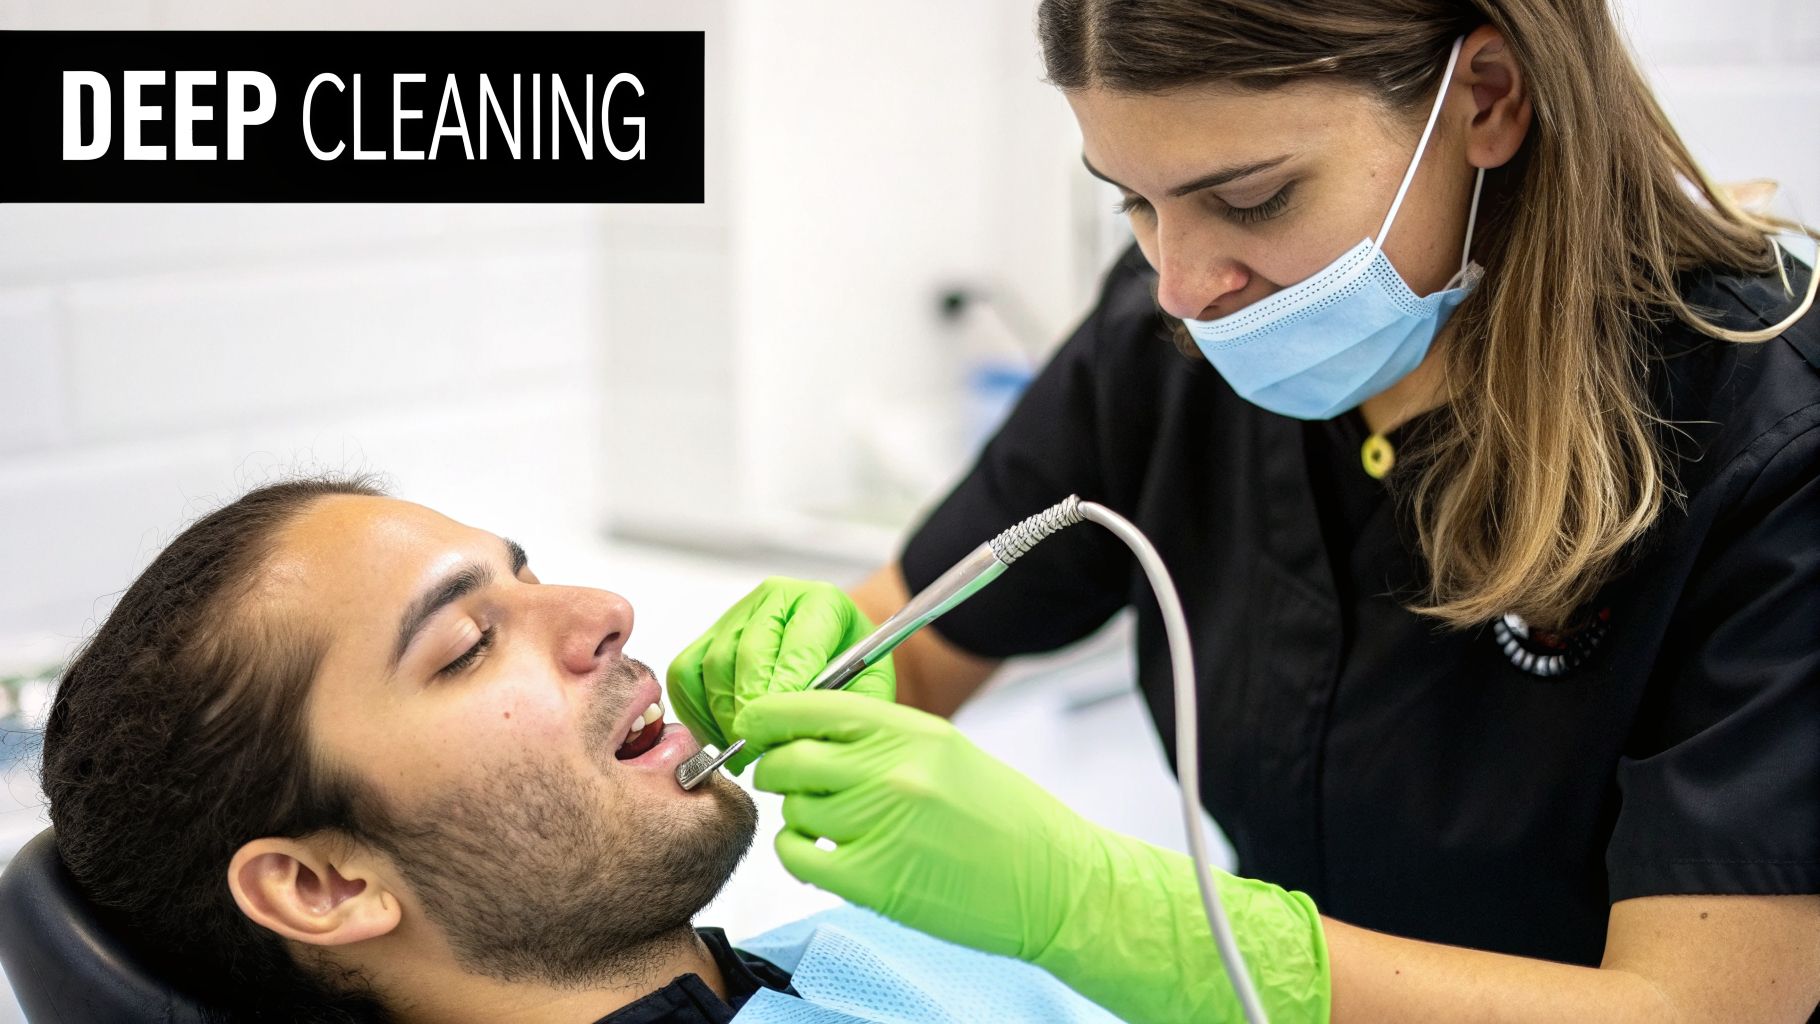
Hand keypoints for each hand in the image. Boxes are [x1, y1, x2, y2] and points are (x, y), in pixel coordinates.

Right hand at [666, 577, 894, 773]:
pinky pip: (686, 673)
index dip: (785, 691)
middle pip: (747, 654)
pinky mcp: (709, 635)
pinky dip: (697, 710)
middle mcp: (775, 599)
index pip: (796, 645)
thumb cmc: (856, 668)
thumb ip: (845, 706)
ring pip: (713, 665)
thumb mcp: (870, 685)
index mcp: (822, 602)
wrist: (839, 650)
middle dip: (750, 709)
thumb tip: (801, 737)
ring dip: (723, 715)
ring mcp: (737, 614)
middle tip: (757, 748)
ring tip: (743, 748)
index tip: (780, 726)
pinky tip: (721, 734)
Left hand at [738, 690, 1330, 1022]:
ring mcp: (880, 827)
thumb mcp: (948, 751)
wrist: (1057, 884)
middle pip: (790, 759)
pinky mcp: (873, 882)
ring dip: (799, 813)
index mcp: (912, 732)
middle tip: (785, 776)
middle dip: (778, 767)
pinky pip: (798, 857)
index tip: (755, 724)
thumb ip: (881, 737)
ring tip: (830, 820)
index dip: (770, 715)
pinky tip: (818, 849)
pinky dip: (796, 851)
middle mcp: (892, 773)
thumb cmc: (1007, 819)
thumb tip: (809, 730)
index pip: (812, 706)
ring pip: (794, 809)